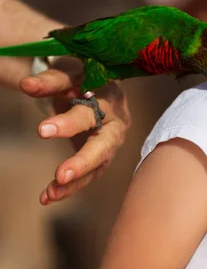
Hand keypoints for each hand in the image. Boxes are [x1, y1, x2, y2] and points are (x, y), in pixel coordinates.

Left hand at [19, 57, 130, 204]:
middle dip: (84, 161)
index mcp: (110, 96)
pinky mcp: (104, 154)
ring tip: (51, 192)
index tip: (42, 131)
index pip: (89, 110)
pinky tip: (48, 196)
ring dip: (77, 180)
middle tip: (61, 175)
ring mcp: (113, 140)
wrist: (96, 84)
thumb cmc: (80, 77)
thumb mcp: (67, 73)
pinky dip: (71, 186)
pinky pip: (91, 174)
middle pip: (105, 144)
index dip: (68, 122)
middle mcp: (117, 120)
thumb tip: (26, 85)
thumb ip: (49, 80)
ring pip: (99, 164)